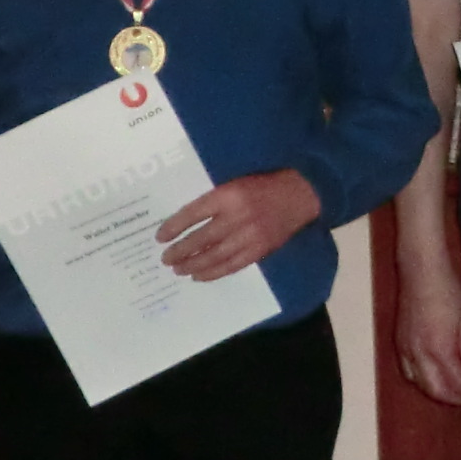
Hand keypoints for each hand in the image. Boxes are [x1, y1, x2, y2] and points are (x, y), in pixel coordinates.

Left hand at [158, 170, 321, 279]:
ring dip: (193, 264)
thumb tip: (185, 222)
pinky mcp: (260, 250)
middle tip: (166, 259)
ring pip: (215, 256)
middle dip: (180, 251)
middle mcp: (237, 216)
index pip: (193, 213)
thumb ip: (214, 200)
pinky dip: (214, 273)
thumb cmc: (263, 186)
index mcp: (228, 195)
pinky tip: (200, 276)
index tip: (160, 237)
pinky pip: (232, 265)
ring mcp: (250, 236)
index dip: (174, 227)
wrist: (300, 194)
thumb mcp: (235, 183)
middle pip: (201, 238)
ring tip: (178, 270)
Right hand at [394, 258, 460, 405]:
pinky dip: (423, 382)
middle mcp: (419, 355)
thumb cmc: (448, 293)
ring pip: (421, 386)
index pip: (458, 385)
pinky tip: (436, 379)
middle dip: (456, 400)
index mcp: (439, 349)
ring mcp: (405, 351)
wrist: (422, 273)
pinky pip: (409, 374)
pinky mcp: (399, 345)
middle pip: (437, 392)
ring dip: (440, 393)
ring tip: (458, 392)